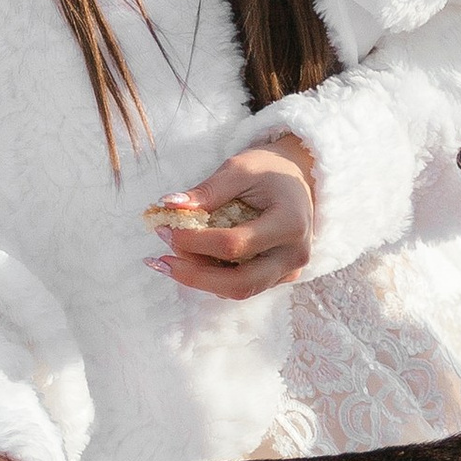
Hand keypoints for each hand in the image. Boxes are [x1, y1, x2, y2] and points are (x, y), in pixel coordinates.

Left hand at [151, 138, 316, 301]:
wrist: (299, 178)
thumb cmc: (269, 170)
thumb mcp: (239, 169)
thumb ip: (207, 191)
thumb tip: (168, 206)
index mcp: (290, 224)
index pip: (234, 245)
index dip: (195, 242)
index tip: (165, 229)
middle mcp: (294, 255)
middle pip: (238, 284)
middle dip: (194, 276)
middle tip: (160, 262)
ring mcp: (289, 271)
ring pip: (238, 291)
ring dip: (199, 278)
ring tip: (170, 258)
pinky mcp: (279, 277)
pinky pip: (242, 286)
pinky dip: (212, 277)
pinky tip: (191, 259)